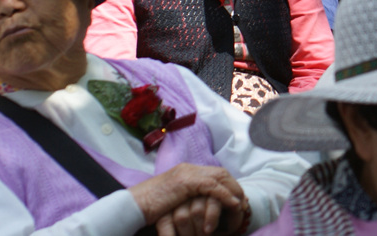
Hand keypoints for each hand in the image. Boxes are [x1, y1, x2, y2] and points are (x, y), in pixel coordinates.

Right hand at [129, 165, 244, 233]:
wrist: (132, 206)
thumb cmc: (148, 208)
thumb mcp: (172, 201)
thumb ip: (186, 199)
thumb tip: (199, 208)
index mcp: (186, 172)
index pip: (214, 173)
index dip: (228, 185)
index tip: (237, 198)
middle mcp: (188, 169)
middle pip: (220, 173)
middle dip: (234, 186)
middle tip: (244, 201)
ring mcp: (187, 173)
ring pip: (219, 177)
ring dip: (233, 190)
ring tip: (241, 204)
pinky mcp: (185, 182)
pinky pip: (212, 187)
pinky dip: (225, 195)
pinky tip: (232, 204)